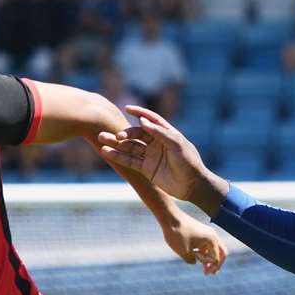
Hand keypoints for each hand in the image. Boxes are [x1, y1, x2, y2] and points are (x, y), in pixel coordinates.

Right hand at [97, 106, 227, 214]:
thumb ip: (159, 132)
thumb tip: (142, 121)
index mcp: (166, 133)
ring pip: (130, 147)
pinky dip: (118, 157)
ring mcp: (150, 156)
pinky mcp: (145, 169)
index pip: (150, 119)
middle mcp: (156, 143)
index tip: (127, 108)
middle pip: (137, 134)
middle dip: (125, 133)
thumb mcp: (176, 144)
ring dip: (116, 143)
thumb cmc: (188, 162)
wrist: (192, 185)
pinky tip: (106, 152)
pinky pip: (129, 161)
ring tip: (102, 139)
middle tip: (116, 135)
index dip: (140, 113)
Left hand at [162, 213, 226, 274]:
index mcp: (211, 239)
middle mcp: (212, 235)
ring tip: (205, 269)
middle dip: (217, 264)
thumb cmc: (177, 233)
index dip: (210, 266)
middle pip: (221, 252)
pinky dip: (204, 252)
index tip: (200, 267)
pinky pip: (206, 244)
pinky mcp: (200, 232)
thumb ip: (191, 260)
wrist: (169, 217)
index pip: (216, 258)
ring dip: (210, 258)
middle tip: (213, 273)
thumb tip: (195, 262)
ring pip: (213, 248)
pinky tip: (198, 258)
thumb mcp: (183, 251)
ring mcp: (206, 233)